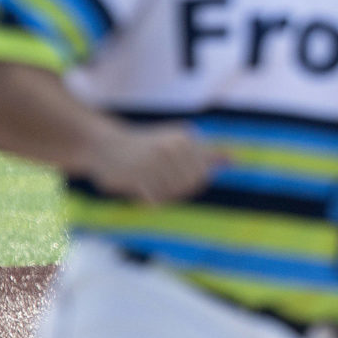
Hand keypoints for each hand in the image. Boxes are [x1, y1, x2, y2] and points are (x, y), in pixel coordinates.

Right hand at [86, 123, 226, 203]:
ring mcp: (155, 160)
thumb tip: (233, 160)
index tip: (171, 174)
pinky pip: (155, 200)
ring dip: (159, 194)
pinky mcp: (137, 174)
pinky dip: (148, 199)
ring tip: (145, 181)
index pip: (203, 175)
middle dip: (174, 190)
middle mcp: (172, 146)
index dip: (190, 183)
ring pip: (172, 194)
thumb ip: (205, 154)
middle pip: (188, 186)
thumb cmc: (145, 148)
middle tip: (156, 180)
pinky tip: (137, 188)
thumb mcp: (177, 144)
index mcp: (185, 137)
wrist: (103, 145)